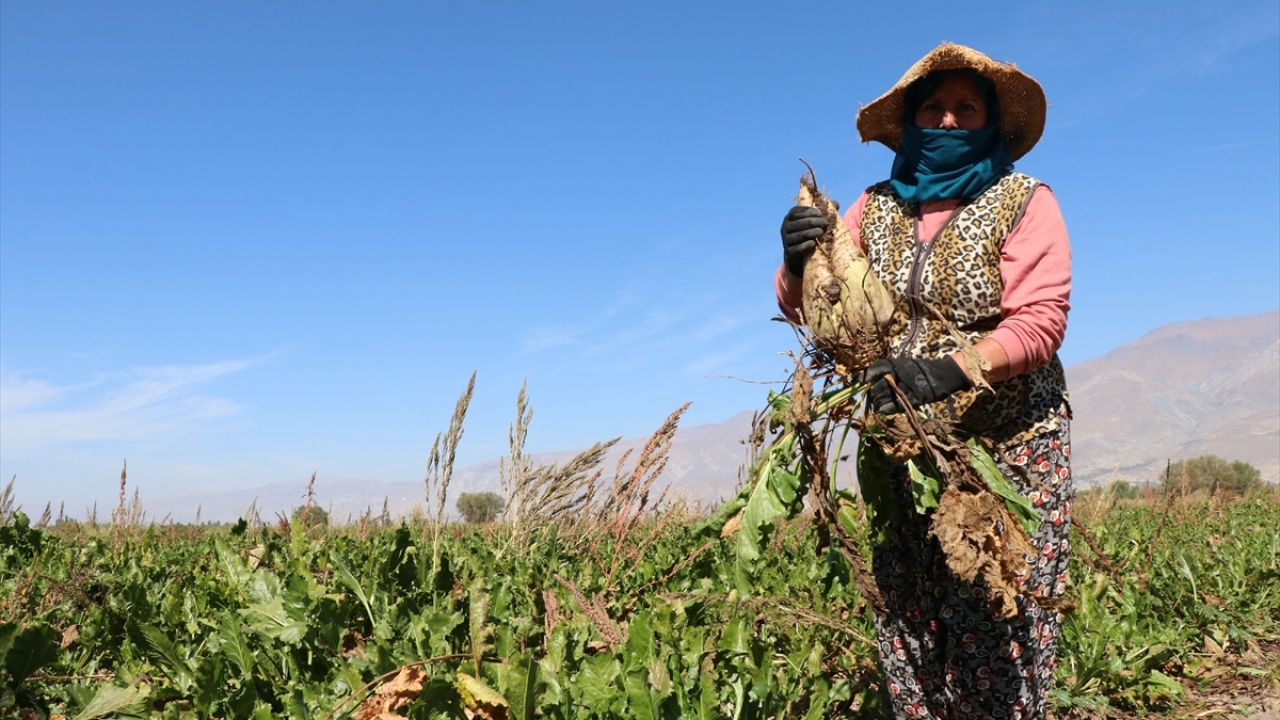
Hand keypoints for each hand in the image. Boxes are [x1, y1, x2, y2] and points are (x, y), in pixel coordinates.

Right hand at [780, 206, 825, 275]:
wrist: (800, 252)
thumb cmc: (810, 231)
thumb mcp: (815, 220)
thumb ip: (824, 211)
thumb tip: (836, 204)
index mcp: (790, 217)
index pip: (795, 212)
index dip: (808, 212)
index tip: (820, 214)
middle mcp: (785, 228)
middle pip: (798, 223)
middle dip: (813, 222)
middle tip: (825, 224)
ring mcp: (786, 240)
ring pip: (797, 236)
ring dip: (810, 233)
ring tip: (821, 232)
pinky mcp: (789, 252)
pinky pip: (796, 249)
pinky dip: (805, 246)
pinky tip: (814, 244)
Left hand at [857, 357, 972, 413]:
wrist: (943, 374)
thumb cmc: (919, 370)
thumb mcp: (902, 365)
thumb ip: (887, 371)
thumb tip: (866, 379)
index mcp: (894, 364)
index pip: (874, 369)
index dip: (864, 376)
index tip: (855, 383)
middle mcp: (898, 373)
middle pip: (877, 386)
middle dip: (871, 394)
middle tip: (867, 401)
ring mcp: (906, 385)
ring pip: (885, 395)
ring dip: (877, 403)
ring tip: (874, 407)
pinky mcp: (914, 396)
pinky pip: (897, 403)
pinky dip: (888, 407)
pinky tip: (883, 410)